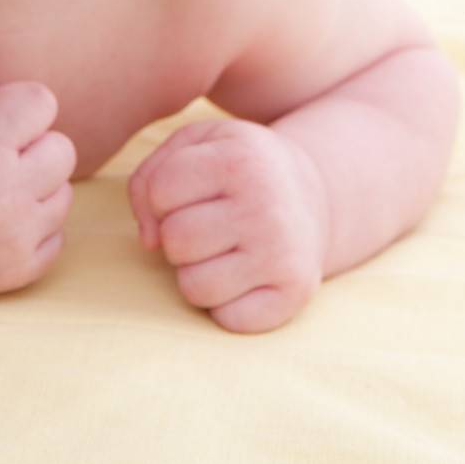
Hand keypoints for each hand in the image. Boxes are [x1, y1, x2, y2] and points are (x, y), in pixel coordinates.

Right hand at [0, 79, 76, 295]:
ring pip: (63, 195)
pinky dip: (33, 229)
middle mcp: (1, 189)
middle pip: (63, 151)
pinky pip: (57, 236)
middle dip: (34, 150)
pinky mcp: (14, 270)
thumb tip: (47, 111)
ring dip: (36, 190)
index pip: (44, 102)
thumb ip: (0, 94)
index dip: (24, 108)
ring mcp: (10, 235)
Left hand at [127, 117, 328, 333]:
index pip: (160, 191)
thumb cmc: (239, 168)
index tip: (191, 194)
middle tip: (208, 225)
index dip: (163, 198)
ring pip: (194, 287)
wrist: (316, 193)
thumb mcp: (196, 144)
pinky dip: (226, 304)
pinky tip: (245, 276)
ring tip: (224, 250)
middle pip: (175, 241)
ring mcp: (282, 251)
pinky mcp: (294, 292)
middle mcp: (265, 204)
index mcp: (239, 158)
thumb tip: (148, 242)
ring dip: (198, 273)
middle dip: (179, 237)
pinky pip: (227, 319)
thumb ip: (149, 177)